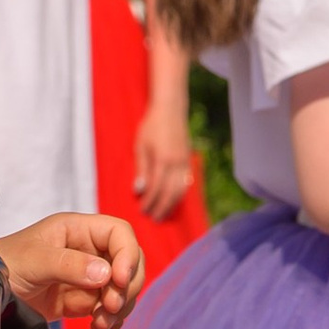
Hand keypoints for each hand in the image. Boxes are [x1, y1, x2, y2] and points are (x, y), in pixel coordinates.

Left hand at [0, 211, 146, 328]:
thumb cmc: (4, 265)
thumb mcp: (34, 261)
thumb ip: (69, 265)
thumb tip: (107, 275)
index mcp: (78, 230)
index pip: (120, 234)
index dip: (128, 255)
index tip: (119, 281)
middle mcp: (88, 250)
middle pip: (129, 263)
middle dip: (127, 287)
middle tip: (110, 307)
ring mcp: (87, 277)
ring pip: (123, 289)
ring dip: (120, 308)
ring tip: (100, 324)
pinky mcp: (82, 301)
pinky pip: (111, 310)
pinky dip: (111, 321)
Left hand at [131, 103, 192, 218]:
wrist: (170, 110)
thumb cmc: (151, 126)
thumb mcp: (140, 146)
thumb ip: (142, 169)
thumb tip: (139, 190)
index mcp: (163, 160)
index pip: (156, 188)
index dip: (150, 201)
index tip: (142, 210)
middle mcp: (177, 163)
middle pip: (171, 193)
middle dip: (161, 207)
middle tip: (153, 218)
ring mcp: (185, 162)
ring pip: (181, 190)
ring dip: (172, 204)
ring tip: (163, 213)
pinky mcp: (189, 161)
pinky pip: (186, 183)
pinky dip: (180, 194)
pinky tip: (173, 199)